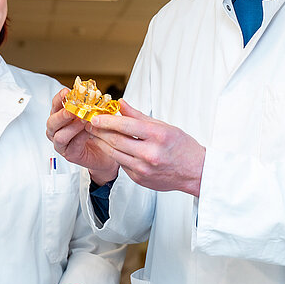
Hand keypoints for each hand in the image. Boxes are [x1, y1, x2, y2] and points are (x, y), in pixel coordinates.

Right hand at [47, 88, 119, 183]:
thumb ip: (89, 106)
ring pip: (60, 136)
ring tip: (83, 121)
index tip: (66, 92)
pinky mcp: (70, 154)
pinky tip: (88, 132)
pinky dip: (81, 137)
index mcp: (60, 118)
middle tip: (73, 110)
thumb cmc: (96, 131)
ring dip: (72, 127)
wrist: (105, 152)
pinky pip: (72, 145)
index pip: (55, 106)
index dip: (59, 98)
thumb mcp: (92, 114)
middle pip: (52, 122)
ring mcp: (61, 144)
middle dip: (63, 114)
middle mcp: (57, 131)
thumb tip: (93, 94)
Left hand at [87, 100, 205, 196]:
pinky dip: (114, 154)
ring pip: (114, 154)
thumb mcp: (163, 126)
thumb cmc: (181, 146)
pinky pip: (121, 164)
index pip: (126, 126)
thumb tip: (121, 104)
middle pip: (116, 140)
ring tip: (94, 134)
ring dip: (102, 143)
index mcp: (157, 136)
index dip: (107, 120)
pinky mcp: (139, 178)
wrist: (195, 171)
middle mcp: (150, 153)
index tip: (95, 117)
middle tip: (90, 124)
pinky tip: (110, 146)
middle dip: (99, 131)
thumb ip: (138, 116)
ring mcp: (144, 168)